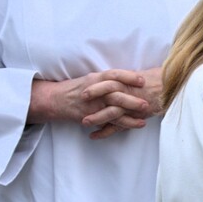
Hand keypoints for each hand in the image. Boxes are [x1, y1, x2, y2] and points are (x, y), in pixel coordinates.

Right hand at [29, 68, 156, 138]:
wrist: (56, 99)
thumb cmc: (77, 88)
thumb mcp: (92, 79)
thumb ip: (108, 80)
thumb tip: (129, 79)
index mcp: (96, 78)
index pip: (114, 74)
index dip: (128, 76)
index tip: (142, 80)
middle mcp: (94, 89)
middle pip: (115, 93)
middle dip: (132, 99)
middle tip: (147, 102)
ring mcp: (91, 104)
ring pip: (112, 109)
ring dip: (128, 114)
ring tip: (143, 118)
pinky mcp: (89, 116)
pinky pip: (106, 122)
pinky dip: (119, 125)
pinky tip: (131, 127)